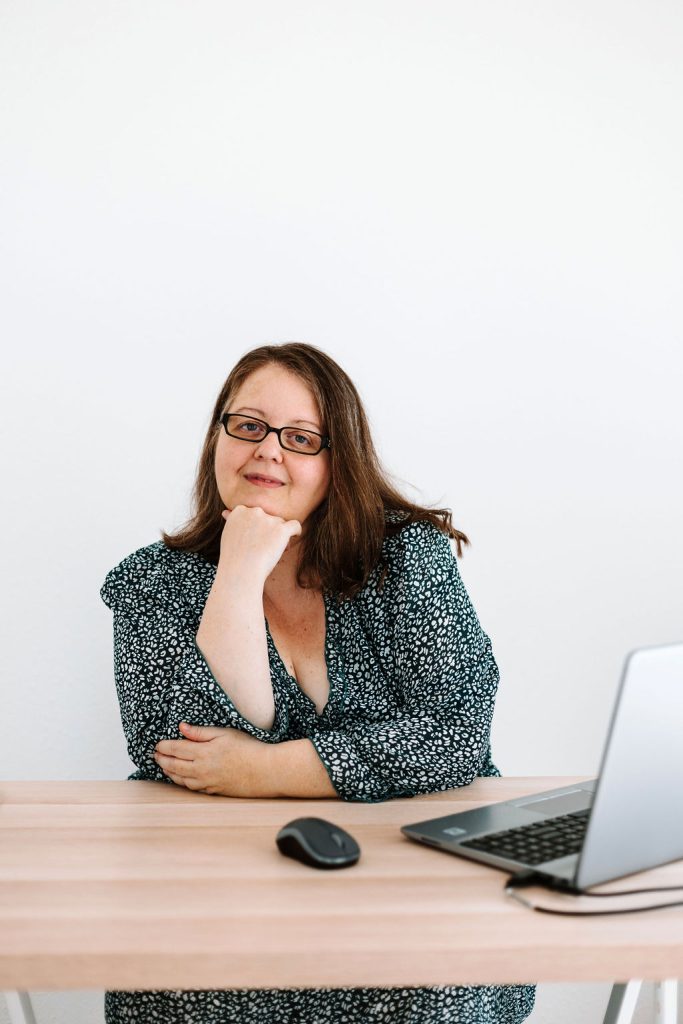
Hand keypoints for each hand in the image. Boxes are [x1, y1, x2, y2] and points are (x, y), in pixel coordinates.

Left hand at [153, 722, 273, 796]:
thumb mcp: (224, 733)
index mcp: (203, 753)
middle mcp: (201, 769)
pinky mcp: (213, 790)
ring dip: (170, 772)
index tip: (157, 744)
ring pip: (181, 779)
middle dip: (162, 760)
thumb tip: (181, 727)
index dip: (164, 747)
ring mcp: (207, 782)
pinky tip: (182, 779)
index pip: (176, 749)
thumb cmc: (247, 748)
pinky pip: (192, 787)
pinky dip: (182, 782)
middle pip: (174, 765)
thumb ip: (200, 732)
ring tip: (164, 767)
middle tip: (155, 756)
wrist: (264, 771)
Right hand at [218, 505, 301, 581]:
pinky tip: (294, 537)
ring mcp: (268, 520)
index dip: (258, 527)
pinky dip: (296, 531)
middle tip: (265, 548)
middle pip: (269, 518)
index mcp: (240, 511)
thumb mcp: (228, 536)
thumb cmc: (233, 559)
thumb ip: (232, 522)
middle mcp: (254, 512)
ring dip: (280, 536)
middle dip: (269, 530)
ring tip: (273, 553)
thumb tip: (227, 512)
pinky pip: (295, 525)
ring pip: (281, 524)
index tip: (256, 540)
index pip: (255, 514)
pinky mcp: (281, 529)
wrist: (240, 572)